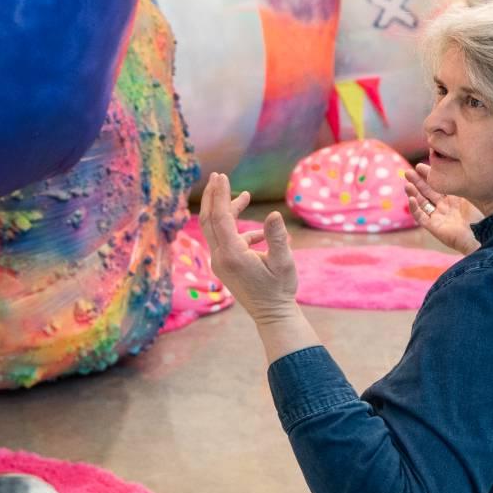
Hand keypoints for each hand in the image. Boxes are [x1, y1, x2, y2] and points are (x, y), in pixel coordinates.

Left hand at [198, 173, 298, 322]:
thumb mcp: (284, 262)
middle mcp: (221, 257)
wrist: (272, 315)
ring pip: (216, 230)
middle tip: (218, 176)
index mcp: (232, 254)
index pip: (220, 218)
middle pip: (209, 220)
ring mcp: (220, 262)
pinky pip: (226, 241)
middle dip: (214, 197)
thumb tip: (273, 214)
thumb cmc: (280, 290)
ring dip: (227, 211)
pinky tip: (259, 233)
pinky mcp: (225, 266)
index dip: (221, 195)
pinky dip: (238, 229)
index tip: (222, 176)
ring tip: (245, 195)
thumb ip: (277, 237)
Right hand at [403, 163, 482, 254]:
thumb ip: (459, 182)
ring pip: (421, 203)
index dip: (428, 175)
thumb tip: (451, 165)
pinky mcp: (434, 227)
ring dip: (413, 193)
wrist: (483, 234)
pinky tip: (411, 199)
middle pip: (427, 192)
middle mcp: (445, 207)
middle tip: (408, 172)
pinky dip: (415, 208)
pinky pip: (421, 217)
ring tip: (407, 184)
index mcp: (454, 198)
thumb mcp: (470, 193)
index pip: (437, 184)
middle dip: (417, 182)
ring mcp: (439, 217)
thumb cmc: (481, 214)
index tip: (419, 166)